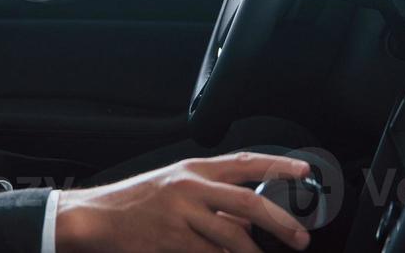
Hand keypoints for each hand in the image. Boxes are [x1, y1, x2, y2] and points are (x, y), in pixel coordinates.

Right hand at [55, 152, 312, 252]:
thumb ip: (215, 200)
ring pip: (233, 237)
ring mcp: (182, 215)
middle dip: (281, 222)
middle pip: (248, 202)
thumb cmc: (140, 201)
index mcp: (196, 168)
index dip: (278, 165)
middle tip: (300, 237)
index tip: (305, 171)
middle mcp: (192, 187)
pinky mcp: (173, 242)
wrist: (100, 217)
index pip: (246, 162)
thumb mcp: (179, 187)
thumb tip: (250, 221)